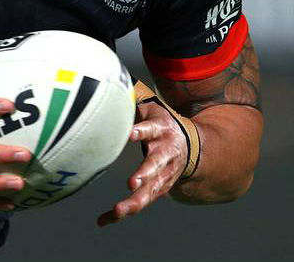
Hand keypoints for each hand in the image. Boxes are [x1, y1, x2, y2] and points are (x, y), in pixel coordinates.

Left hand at [97, 100, 187, 225]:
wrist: (192, 150)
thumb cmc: (161, 125)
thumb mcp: (153, 108)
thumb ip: (134, 97)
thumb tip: (109, 72)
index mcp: (162, 132)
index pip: (150, 130)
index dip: (141, 131)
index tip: (130, 133)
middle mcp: (165, 157)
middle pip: (156, 166)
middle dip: (145, 174)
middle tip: (132, 181)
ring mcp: (162, 177)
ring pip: (150, 192)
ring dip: (134, 202)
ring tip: (119, 210)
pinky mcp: (154, 191)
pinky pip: (137, 204)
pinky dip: (118, 214)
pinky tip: (101, 221)